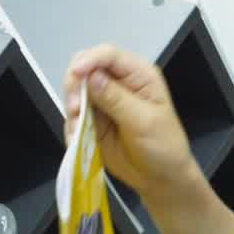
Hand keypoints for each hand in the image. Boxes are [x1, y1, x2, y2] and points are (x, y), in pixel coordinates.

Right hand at [64, 44, 198, 198]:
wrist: (160, 178)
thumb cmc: (163, 146)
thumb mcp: (143, 121)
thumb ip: (116, 99)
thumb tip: (92, 77)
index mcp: (137, 75)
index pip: (107, 55)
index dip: (89, 61)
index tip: (76, 76)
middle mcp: (117, 83)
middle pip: (84, 68)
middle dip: (74, 85)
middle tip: (75, 109)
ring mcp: (103, 101)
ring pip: (74, 92)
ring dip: (71, 108)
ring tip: (79, 129)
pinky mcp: (93, 120)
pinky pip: (73, 116)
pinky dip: (71, 126)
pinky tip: (78, 139)